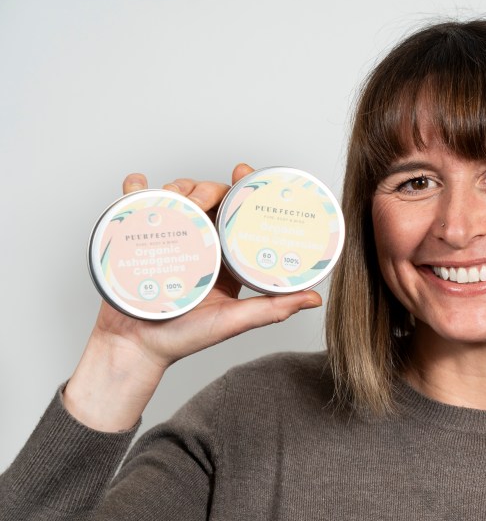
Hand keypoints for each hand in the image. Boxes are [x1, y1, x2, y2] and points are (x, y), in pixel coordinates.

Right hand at [92, 163, 322, 370]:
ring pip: (175, 196)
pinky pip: (134, 205)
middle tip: (200, 200)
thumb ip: (272, 309)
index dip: (242, 187)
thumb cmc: (185, 339)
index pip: (239, 212)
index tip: (243, 172)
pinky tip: (139, 188)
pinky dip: (135, 189)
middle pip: (207, 197)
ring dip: (175, 188)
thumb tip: (315, 298)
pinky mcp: (135, 238)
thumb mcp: (234, 321)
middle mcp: (200, 243)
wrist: (135, 348)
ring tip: (173, 202)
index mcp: (226, 256)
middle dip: (204, 187)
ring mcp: (168, 239)